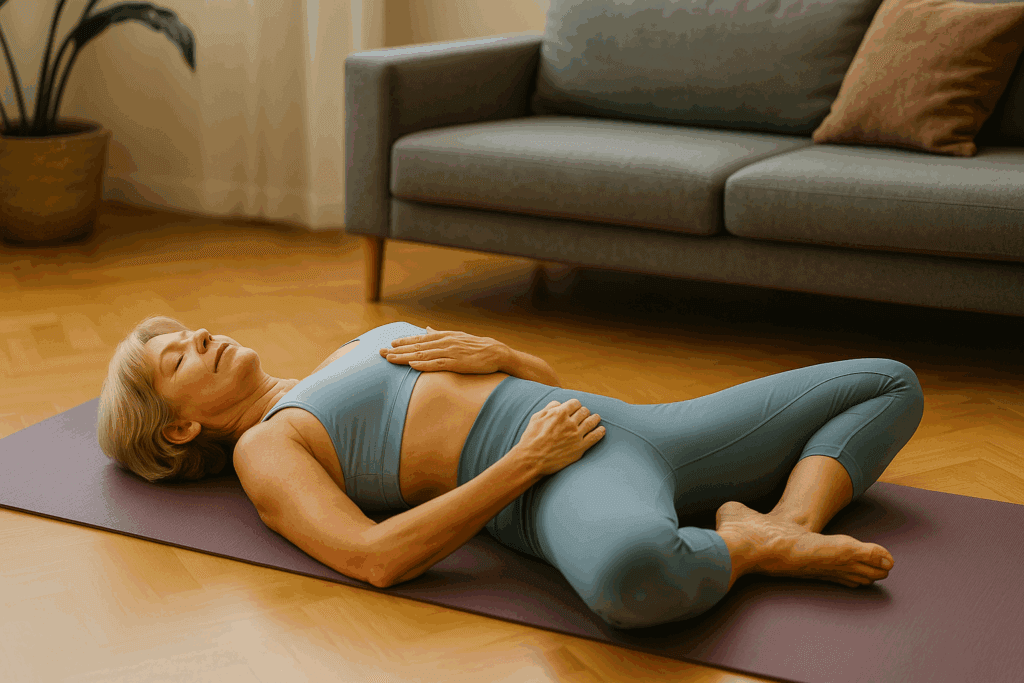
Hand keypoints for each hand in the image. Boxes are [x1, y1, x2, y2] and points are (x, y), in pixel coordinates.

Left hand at [379, 326, 508, 373]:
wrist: (496, 352)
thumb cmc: (476, 346)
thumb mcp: (456, 337)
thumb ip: (440, 334)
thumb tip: (427, 329)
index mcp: (444, 336)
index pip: (419, 339)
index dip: (404, 342)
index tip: (389, 343)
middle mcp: (444, 342)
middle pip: (417, 347)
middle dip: (397, 350)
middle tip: (381, 352)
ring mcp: (450, 353)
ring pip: (423, 355)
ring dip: (405, 357)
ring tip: (390, 359)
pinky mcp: (457, 363)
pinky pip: (437, 364)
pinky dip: (424, 364)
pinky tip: (412, 365)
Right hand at [513, 399, 604, 475]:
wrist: (532, 459)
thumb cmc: (531, 438)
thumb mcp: (536, 417)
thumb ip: (549, 408)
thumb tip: (559, 403)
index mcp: (559, 413)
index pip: (575, 403)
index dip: (575, 405)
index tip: (576, 408)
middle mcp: (570, 422)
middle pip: (584, 411)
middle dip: (584, 412)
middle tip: (584, 414)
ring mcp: (576, 435)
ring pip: (592, 421)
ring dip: (595, 419)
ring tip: (596, 418)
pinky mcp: (580, 447)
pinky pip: (595, 437)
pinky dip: (600, 432)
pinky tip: (601, 430)